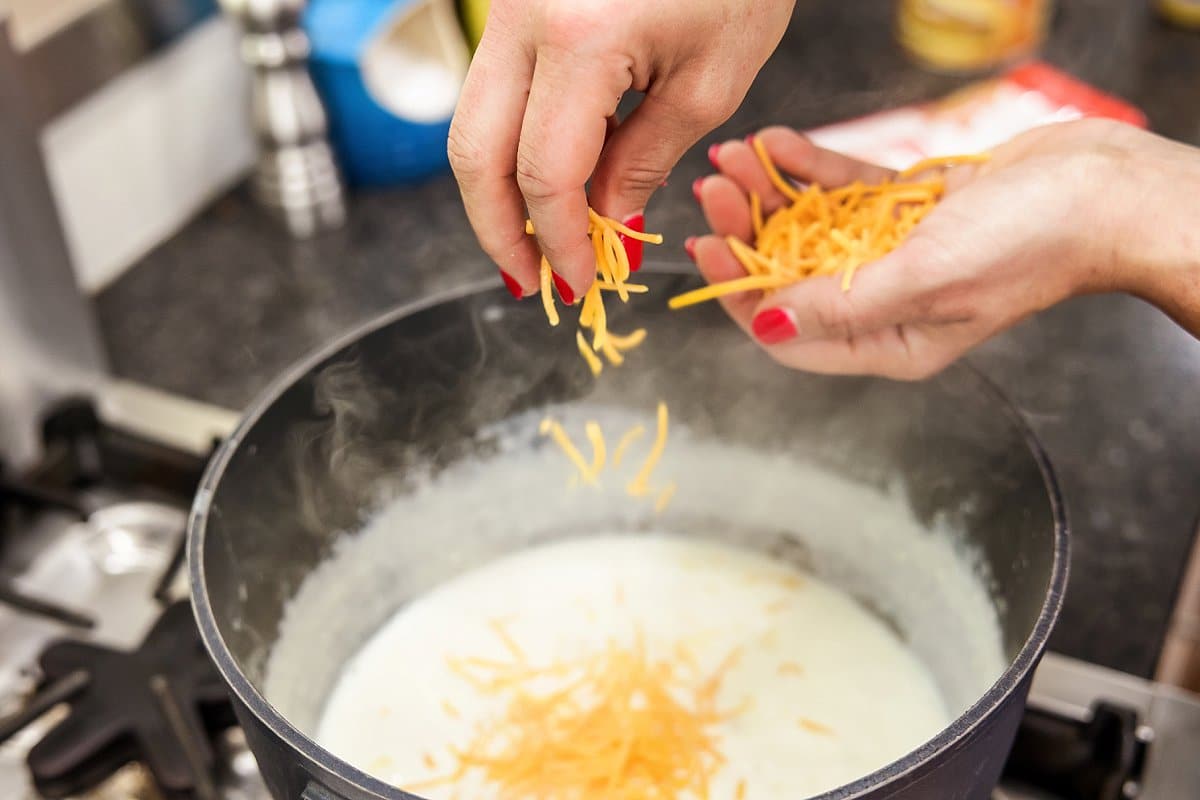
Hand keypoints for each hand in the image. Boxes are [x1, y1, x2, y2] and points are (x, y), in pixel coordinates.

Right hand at [448, 0, 795, 300]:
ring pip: (472, 123)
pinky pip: (497, 91)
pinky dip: (515, 147)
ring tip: (540, 244)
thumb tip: (602, 223)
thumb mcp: (709, 80)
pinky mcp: (515, 3)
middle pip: (475, 154)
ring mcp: (507, 4)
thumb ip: (643, 160)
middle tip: (534, 282)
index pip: (543, 174)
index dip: (558, 242)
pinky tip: (554, 183)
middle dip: (499, 231)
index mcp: (578, 38)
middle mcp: (520, 18)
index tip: (582, 284)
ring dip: (498, 195)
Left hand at [692, 119, 1199, 378]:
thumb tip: (765, 324)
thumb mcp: (923, 278)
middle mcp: (885, 303)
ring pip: (812, 228)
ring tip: (732, 159)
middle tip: (713, 192)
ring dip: (770, 194)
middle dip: (746, 234)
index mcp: (887, 342)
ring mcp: (898, 254)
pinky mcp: (913, 209)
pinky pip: (846, 191)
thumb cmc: (1030, 244)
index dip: (740, 292)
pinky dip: (811, 168)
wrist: (1106, 189)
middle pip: (792, 274)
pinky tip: (777, 144)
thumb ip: (839, 306)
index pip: (788, 331)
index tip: (707, 249)